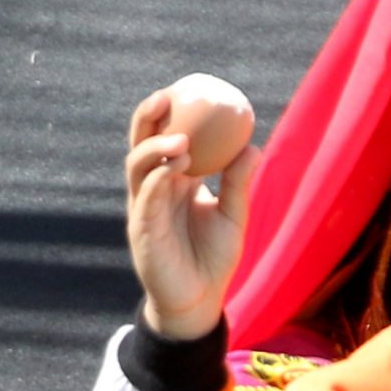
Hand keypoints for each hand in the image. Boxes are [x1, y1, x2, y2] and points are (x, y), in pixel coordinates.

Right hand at [120, 83, 257, 341]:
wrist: (200, 302)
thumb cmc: (213, 259)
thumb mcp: (233, 216)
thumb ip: (238, 183)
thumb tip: (253, 145)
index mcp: (173, 181)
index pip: (163, 137)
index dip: (169, 113)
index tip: (186, 88)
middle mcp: (153, 189)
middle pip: (141, 142)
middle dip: (149, 117)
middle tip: (168, 96)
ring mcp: (143, 207)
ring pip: (138, 166)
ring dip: (156, 148)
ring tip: (181, 141)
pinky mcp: (141, 230)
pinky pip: (145, 198)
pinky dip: (158, 179)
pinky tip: (176, 168)